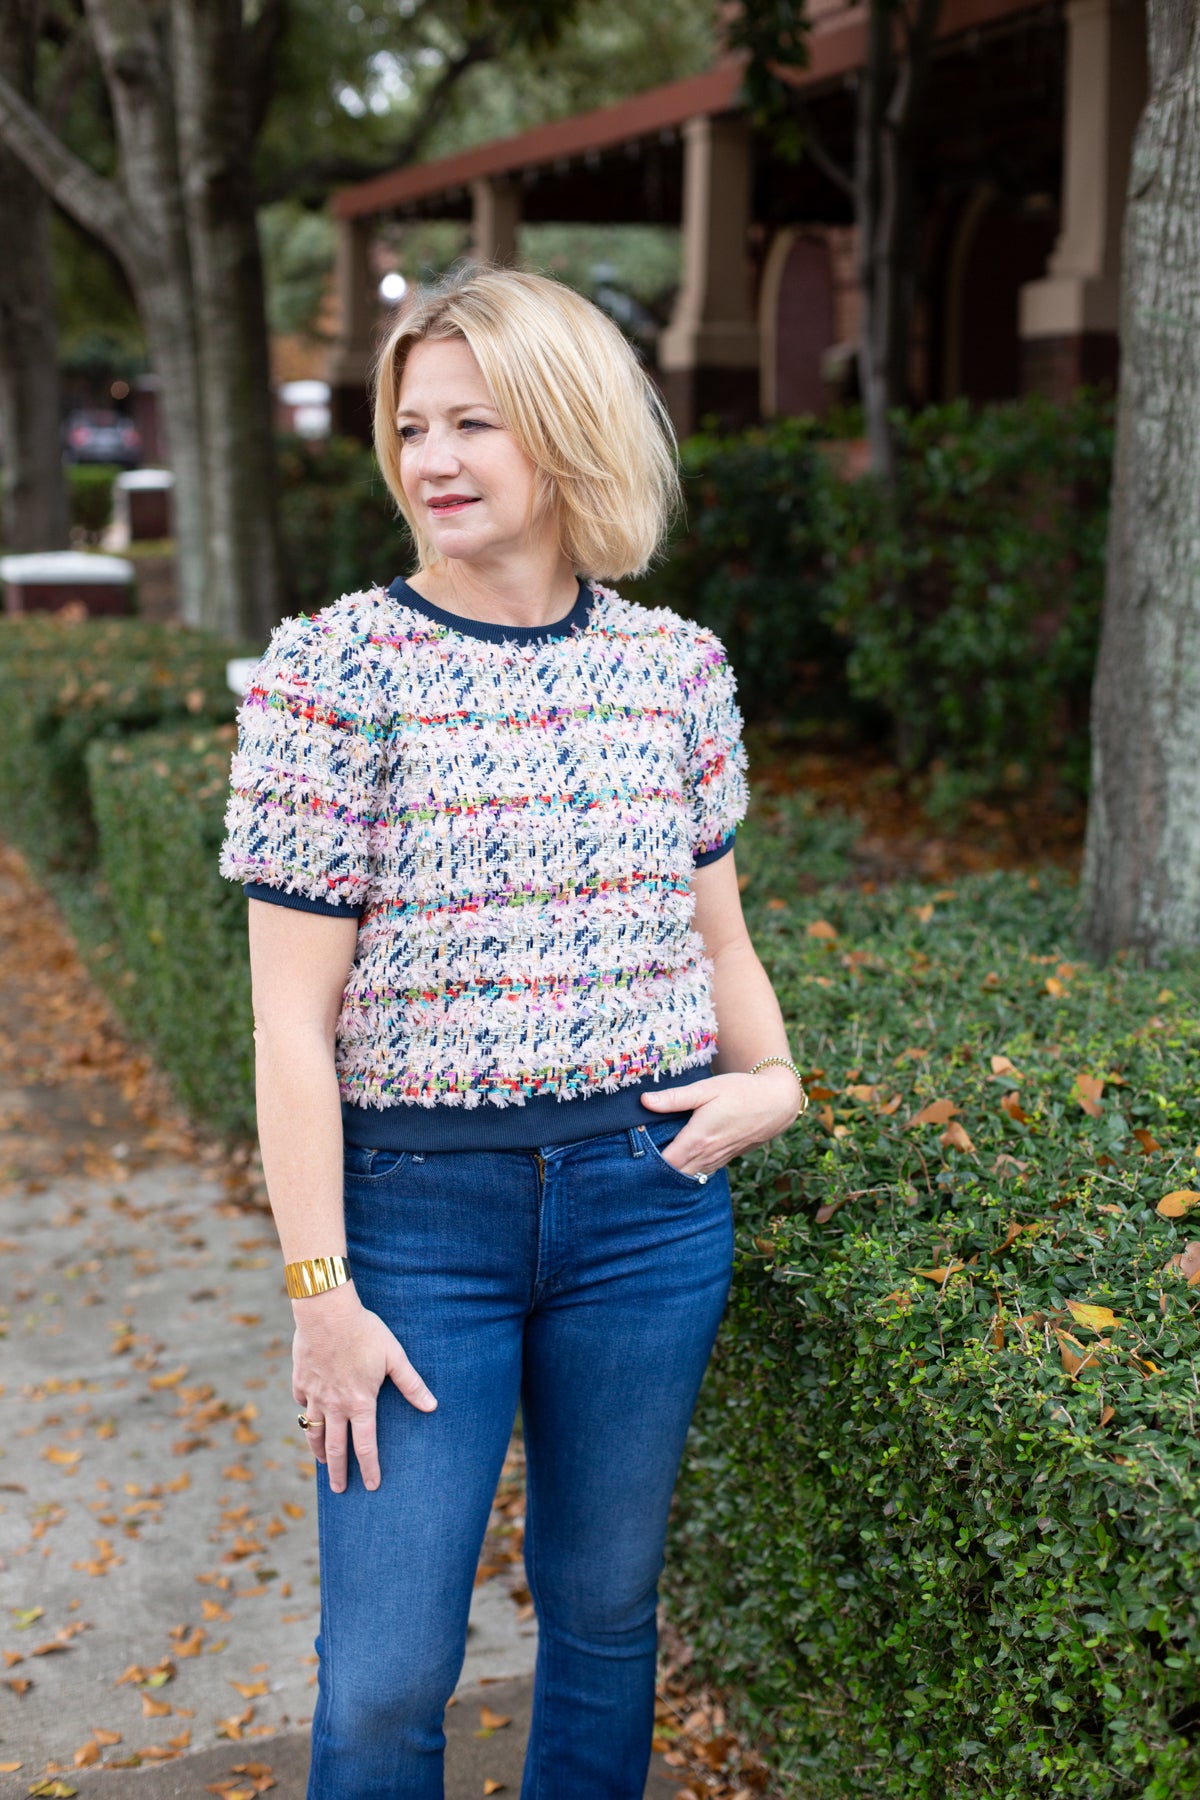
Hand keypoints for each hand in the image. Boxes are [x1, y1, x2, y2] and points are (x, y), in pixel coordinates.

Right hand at [291, 1282, 435, 1492]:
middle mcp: (334, 1405)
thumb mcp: (395, 1356)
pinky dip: (305, 1412)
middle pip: (335, 1448)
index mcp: (360, 1403)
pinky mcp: (300, 1380)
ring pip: (314, 1431)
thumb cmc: (365, 1331)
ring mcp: (314, 1395)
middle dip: (338, 1472)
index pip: (365, 1445)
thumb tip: (432, 1406)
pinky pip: (301, 1402)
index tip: (372, 1485)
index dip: (370, 1467)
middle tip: (339, 1490)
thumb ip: (411, 1384)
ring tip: (321, 1463)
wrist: (326, 1313)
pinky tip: (307, 1415)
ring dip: (318, 1449)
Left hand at [639, 1067, 804, 1176]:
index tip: (631, 1150)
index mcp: (698, 1139)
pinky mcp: (723, 1161)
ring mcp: (716, 1161)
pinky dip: (685, 1171)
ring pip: (686, 1177)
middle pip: (672, 1175)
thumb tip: (644, 1101)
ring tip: (650, 1163)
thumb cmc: (740, 1092)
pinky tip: (675, 1162)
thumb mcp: (706, 1089)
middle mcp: (706, 1155)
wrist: (776, 1103)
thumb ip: (674, 1098)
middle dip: (653, 1170)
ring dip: (669, 1173)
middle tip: (634, 1160)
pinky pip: (699, 1173)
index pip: (664, 1163)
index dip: (645, 1160)